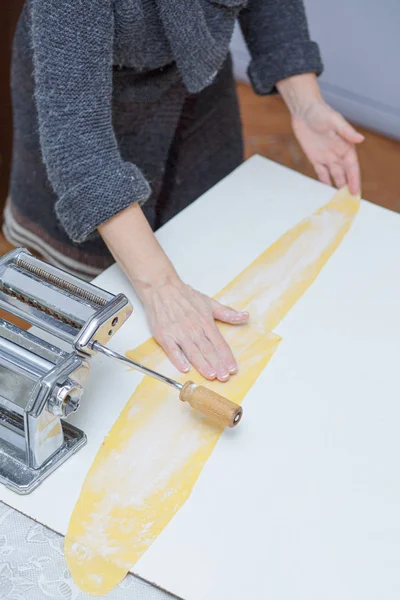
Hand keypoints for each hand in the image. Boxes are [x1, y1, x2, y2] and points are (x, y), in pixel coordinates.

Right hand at [139, 276, 248, 380]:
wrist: (162, 287)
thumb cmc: (185, 296)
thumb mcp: (209, 302)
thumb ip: (227, 313)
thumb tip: (244, 316)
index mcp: (205, 322)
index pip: (219, 343)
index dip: (227, 357)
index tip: (233, 368)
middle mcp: (193, 329)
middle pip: (208, 350)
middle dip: (217, 365)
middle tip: (224, 377)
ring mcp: (178, 333)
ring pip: (193, 352)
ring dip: (202, 365)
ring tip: (211, 375)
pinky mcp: (164, 335)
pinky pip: (172, 350)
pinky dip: (178, 359)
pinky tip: (184, 368)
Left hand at [277, 74, 363, 194]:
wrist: (304, 110)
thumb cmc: (321, 112)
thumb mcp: (334, 121)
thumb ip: (346, 131)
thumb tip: (360, 139)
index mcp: (346, 146)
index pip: (352, 168)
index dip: (354, 180)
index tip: (355, 192)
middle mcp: (338, 154)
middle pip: (345, 174)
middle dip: (347, 187)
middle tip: (348, 202)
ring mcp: (326, 157)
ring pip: (334, 175)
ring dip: (337, 186)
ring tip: (338, 200)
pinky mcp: (315, 158)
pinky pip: (320, 172)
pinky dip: (324, 180)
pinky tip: (325, 190)